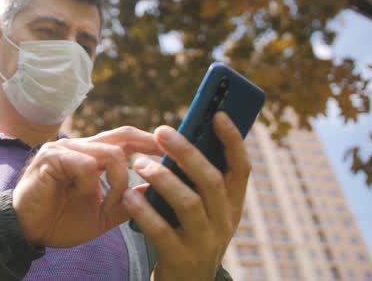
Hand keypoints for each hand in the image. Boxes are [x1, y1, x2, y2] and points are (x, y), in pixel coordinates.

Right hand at [12, 126, 161, 247]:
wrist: (27, 231)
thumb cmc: (61, 220)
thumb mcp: (102, 215)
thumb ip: (126, 202)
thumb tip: (154, 190)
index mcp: (90, 155)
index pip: (124, 138)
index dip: (147, 140)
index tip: (172, 148)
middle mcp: (79, 146)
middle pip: (121, 135)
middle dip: (146, 145)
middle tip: (165, 158)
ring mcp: (65, 149)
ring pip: (110, 154)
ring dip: (117, 183)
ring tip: (109, 204)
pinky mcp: (52, 158)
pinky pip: (86, 166)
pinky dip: (91, 185)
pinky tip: (81, 197)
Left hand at [123, 112, 250, 280]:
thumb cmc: (188, 235)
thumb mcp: (203, 210)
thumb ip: (197, 181)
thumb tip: (177, 140)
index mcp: (232, 205)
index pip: (241, 168)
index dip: (232, 140)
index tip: (217, 114)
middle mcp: (224, 222)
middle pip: (211, 180)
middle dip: (187, 152)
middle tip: (162, 131)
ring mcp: (205, 242)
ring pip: (188, 202)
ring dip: (162, 177)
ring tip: (138, 163)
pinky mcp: (181, 258)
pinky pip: (161, 229)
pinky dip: (144, 210)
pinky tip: (130, 195)